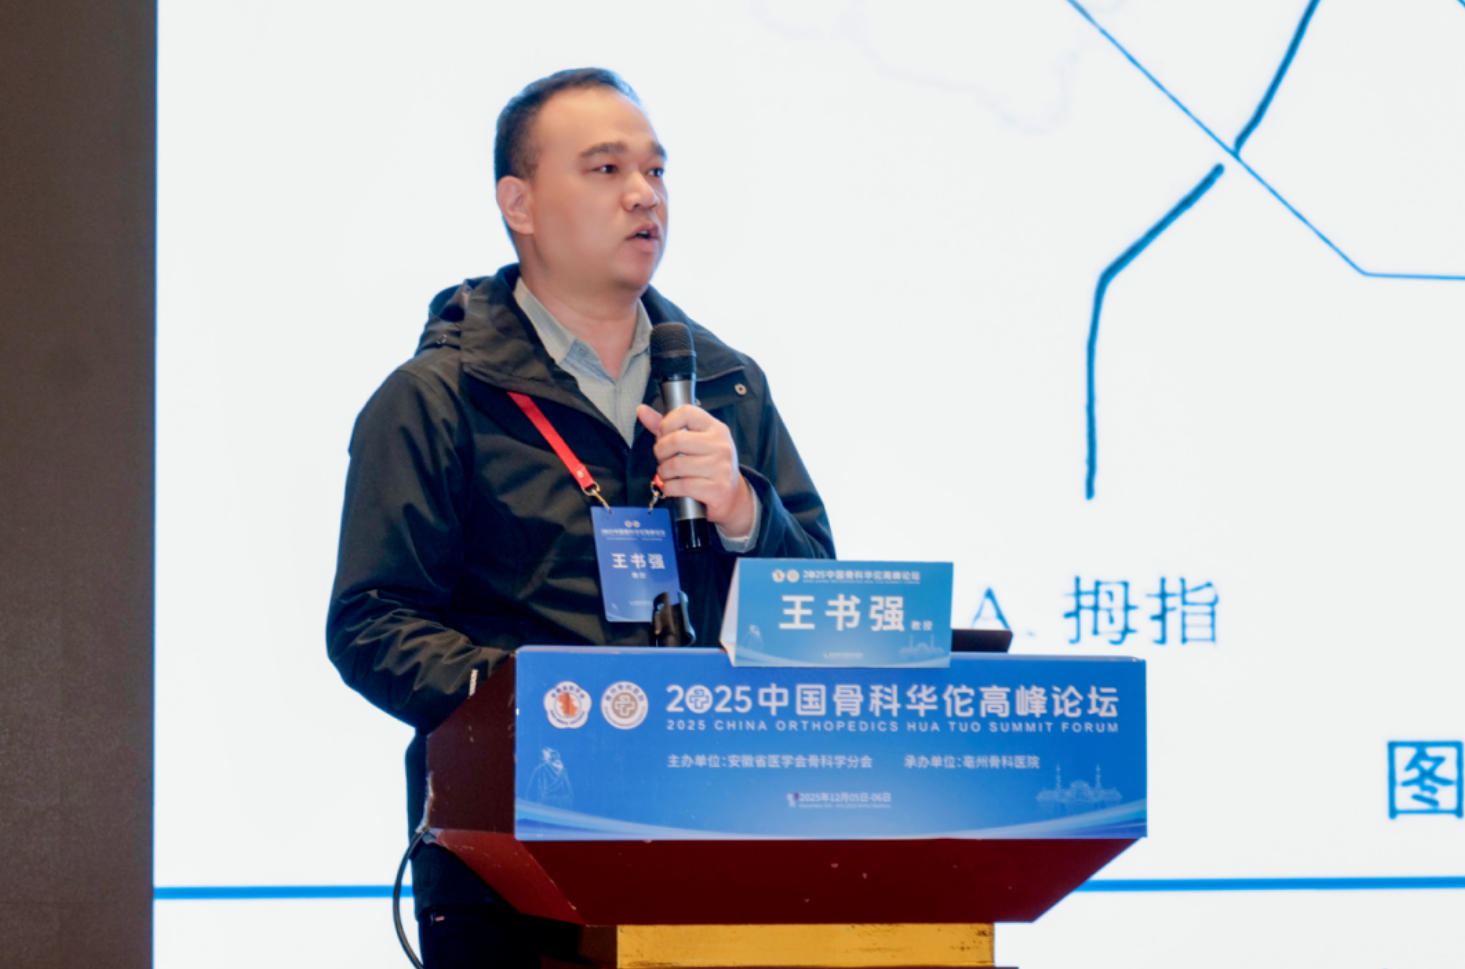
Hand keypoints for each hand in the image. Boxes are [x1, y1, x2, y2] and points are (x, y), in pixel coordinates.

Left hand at [637, 403, 754, 536]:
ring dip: (663, 473)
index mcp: (715, 428)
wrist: (732, 496)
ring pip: (675, 465)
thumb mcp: (693, 441)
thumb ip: (666, 426)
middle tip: (663, 458)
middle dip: (661, 452)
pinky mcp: (717, 489)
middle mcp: (721, 445)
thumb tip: (642, 410)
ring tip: (668, 474)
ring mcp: (720, 467)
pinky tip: (673, 487)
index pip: (686, 412)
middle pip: (676, 440)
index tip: (664, 435)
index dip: (667, 423)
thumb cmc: (709, 465)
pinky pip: (680, 486)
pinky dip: (669, 488)